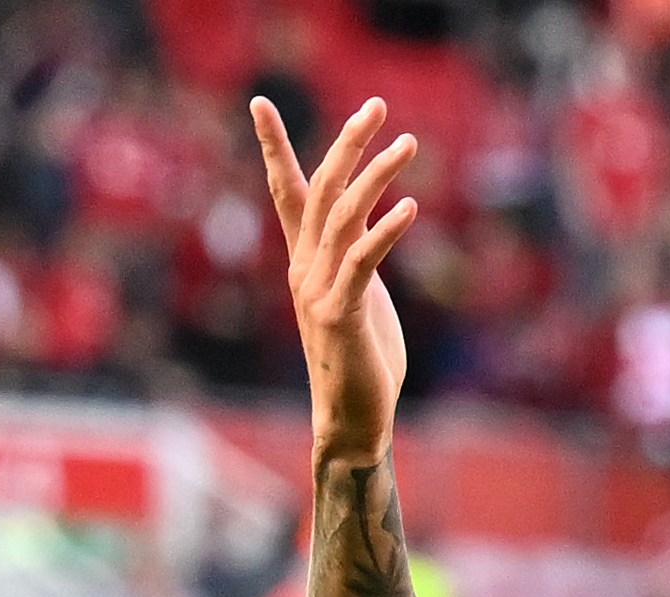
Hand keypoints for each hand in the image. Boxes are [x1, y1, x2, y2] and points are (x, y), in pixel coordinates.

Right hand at [259, 97, 421, 467]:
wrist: (351, 421)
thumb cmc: (361, 361)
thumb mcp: (357, 296)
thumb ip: (355, 258)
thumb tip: (368, 227)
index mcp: (305, 259)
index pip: (286, 191)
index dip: (273, 146)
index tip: (259, 102)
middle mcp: (304, 267)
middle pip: (320, 189)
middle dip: (347, 143)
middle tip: (376, 106)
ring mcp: (318, 289)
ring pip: (344, 216)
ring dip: (377, 175)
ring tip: (409, 144)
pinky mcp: (341, 314)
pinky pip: (363, 262)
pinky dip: (387, 231)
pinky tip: (410, 207)